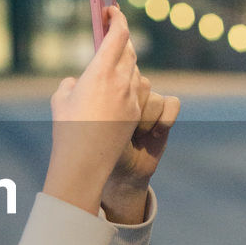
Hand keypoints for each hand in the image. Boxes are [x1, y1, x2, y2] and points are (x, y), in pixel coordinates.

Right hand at [44, 7, 144, 214]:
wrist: (85, 162)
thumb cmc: (67, 129)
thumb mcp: (60, 99)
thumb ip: (71, 83)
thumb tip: (78, 82)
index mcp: (100, 72)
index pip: (119, 35)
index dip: (118, 18)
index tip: (111, 10)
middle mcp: (121, 82)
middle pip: (130, 49)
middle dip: (121, 39)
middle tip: (111, 33)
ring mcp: (132, 98)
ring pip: (136, 70)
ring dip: (127, 63)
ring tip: (113, 63)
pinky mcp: (136, 113)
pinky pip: (138, 90)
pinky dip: (129, 83)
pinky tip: (117, 90)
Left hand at [101, 83, 180, 221]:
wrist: (123, 170)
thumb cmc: (102, 149)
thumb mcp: (93, 125)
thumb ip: (91, 101)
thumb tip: (73, 80)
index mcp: (111, 90)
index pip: (122, 74)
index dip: (122, 93)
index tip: (112, 116)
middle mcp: (131, 93)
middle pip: (141, 84)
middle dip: (132, 110)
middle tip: (123, 129)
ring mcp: (149, 102)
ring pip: (155, 98)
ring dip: (145, 121)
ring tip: (136, 136)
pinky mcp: (165, 113)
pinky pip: (172, 104)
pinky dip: (165, 119)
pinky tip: (154, 134)